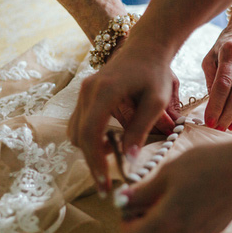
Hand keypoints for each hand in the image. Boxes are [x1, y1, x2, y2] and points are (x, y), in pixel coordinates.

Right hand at [68, 39, 176, 191]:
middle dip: (92, 162)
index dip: (95, 160)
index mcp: (104, 91)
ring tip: (110, 163)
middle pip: (79, 136)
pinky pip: (78, 123)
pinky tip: (108, 145)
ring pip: (75, 131)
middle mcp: (87, 91)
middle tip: (106, 185)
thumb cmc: (155, 73)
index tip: (105, 182)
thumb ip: (141, 129)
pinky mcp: (84, 95)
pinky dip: (89, 138)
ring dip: (89, 150)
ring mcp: (83, 92)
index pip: (90, 132)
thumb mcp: (156, 101)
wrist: (146, 48)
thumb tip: (130, 159)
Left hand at [118, 143, 231, 232]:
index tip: (130, 203)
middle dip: (146, 214)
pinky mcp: (213, 230)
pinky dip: (185, 213)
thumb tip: (122, 202)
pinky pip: (189, 226)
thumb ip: (142, 192)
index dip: (126, 220)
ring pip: (170, 229)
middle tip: (155, 187)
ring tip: (179, 186)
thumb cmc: (207, 164)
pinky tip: (197, 192)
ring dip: (167, 213)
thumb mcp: (168, 172)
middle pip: (151, 232)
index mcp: (166, 220)